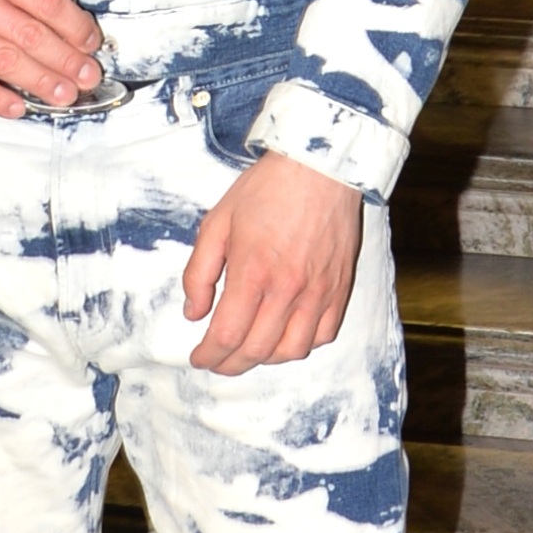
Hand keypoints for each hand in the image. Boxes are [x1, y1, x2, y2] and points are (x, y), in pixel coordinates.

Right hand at [0, 0, 103, 116]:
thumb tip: (65, 28)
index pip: (44, 1)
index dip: (74, 26)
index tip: (91, 43)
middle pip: (29, 34)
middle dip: (66, 60)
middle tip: (88, 77)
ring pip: (5, 60)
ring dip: (40, 82)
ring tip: (65, 95)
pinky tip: (18, 107)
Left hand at [182, 150, 362, 373]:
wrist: (319, 167)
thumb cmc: (265, 190)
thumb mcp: (217, 222)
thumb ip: (199, 272)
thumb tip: (193, 312)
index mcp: (253, 271)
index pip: (228, 334)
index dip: (209, 355)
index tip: (199, 358)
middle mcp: (288, 289)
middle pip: (257, 350)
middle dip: (230, 365)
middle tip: (217, 362)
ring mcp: (318, 292)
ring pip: (292, 351)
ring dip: (265, 359)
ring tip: (248, 350)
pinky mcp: (340, 289)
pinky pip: (322, 335)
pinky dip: (301, 345)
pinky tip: (284, 336)